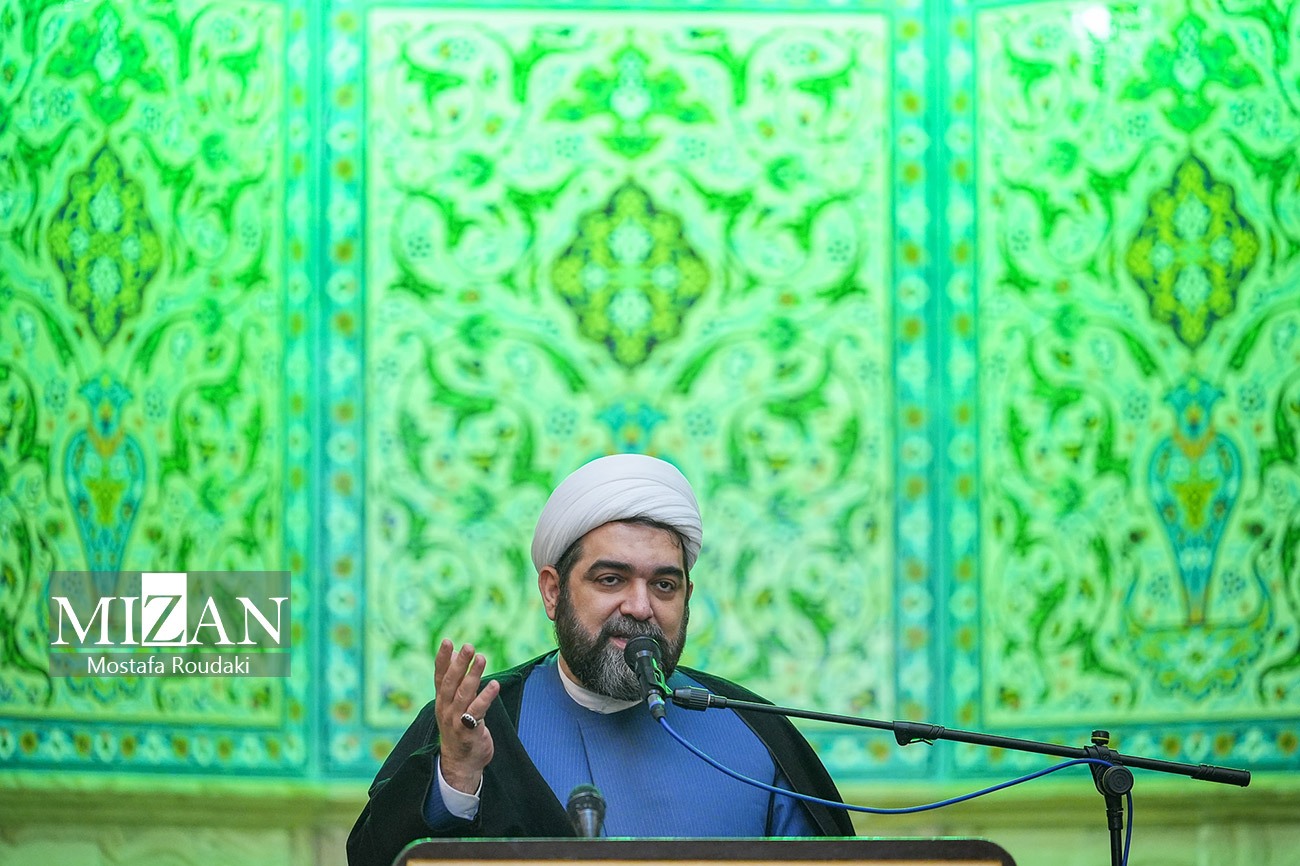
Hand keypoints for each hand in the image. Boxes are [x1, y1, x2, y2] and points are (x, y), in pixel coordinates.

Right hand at [434, 639, 500, 793]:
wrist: (460, 764)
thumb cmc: (459, 729)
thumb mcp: (454, 703)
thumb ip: (455, 680)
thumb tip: (455, 654)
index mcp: (442, 700)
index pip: (440, 676)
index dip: (442, 659)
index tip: (447, 641)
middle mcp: (446, 709)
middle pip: (451, 683)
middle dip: (459, 664)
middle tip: (468, 646)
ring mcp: (455, 721)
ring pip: (463, 695)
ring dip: (472, 676)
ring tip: (481, 658)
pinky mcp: (468, 732)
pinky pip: (476, 712)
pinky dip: (485, 697)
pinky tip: (494, 684)